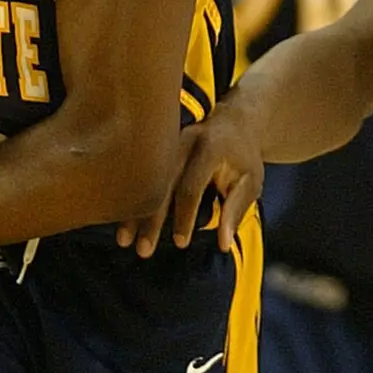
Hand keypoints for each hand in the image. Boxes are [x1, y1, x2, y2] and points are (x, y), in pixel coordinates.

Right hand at [116, 103, 262, 257]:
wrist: (233, 122)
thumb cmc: (243, 157)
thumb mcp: (250, 182)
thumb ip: (235, 210)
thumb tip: (223, 245)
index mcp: (209, 148)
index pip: (191, 186)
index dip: (184, 216)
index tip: (180, 242)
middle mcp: (183, 141)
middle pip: (161, 184)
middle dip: (151, 219)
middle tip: (143, 250)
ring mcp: (165, 142)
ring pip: (145, 180)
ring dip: (133, 212)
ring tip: (123, 241)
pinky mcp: (155, 146)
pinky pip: (141, 174)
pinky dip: (131, 199)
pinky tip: (122, 220)